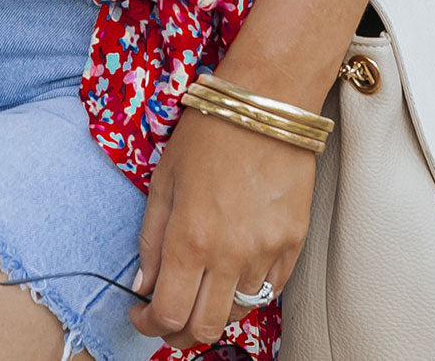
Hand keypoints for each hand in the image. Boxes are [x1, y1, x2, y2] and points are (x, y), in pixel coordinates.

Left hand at [127, 99, 317, 351]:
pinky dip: (247, 292)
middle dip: (179, 333)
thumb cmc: (210, 130)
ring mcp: (267, 252)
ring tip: (201, 288)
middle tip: (167, 318)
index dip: (149, 324)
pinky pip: (270, 290)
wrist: (267, 101)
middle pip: (204, 329)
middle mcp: (230, 255)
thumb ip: (151, 238)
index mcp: (191, 238)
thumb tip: (145, 284)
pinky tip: (233, 272)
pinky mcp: (294, 243)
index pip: (168, 313)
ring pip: (238, 313)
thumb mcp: (164, 178)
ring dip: (214, 310)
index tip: (141, 314)